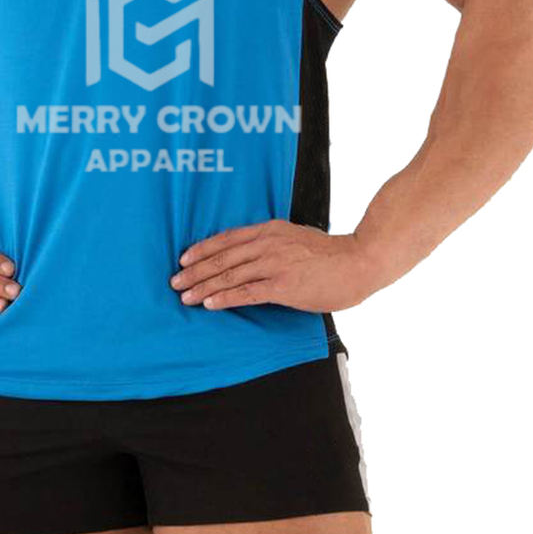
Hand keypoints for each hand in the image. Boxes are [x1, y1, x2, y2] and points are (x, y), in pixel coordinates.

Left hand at [170, 219, 375, 312]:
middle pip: (222, 257)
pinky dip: (224, 298)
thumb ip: (272, 243)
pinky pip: (246, 292)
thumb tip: (252, 255)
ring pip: (229, 275)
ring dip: (203, 286)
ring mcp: (274, 263)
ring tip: (185, 296)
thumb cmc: (329, 254)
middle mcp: (267, 243)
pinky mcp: (283, 285)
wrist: (358, 261)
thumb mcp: (295, 237)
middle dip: (195, 270)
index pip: (227, 238)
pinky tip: (209, 303)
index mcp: (269, 229)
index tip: (184, 258)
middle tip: (175, 281)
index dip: (203, 248)